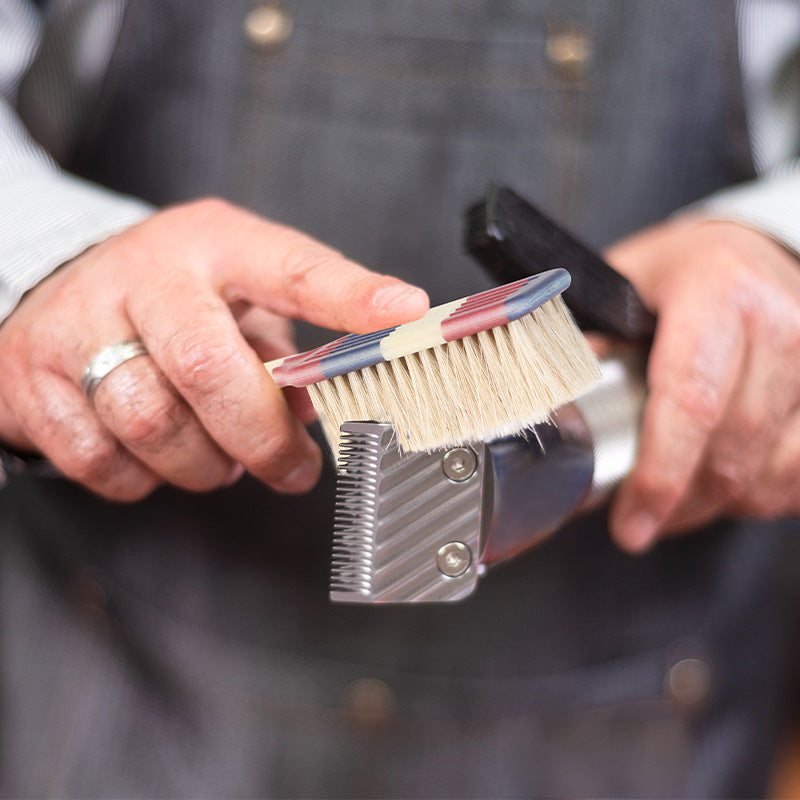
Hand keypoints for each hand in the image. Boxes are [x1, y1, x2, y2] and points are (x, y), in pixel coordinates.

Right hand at [0, 198, 428, 499]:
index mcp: (211, 245)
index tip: (404, 314)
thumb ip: (282, 348)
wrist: (53, 291)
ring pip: (153, 424)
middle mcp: (143, 276)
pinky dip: (143, 478)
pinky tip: (157, 456)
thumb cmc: (171, 302)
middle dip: (262, 437)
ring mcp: (77, 325)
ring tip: (219, 458)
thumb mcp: (234, 299)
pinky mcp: (31, 379)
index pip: (290, 266)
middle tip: (293, 468)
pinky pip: (101, 459)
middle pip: (210, 367)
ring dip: (203, 464)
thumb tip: (318, 407)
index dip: (349, 295)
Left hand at [604, 217, 799, 551]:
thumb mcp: (618, 288)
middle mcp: (783, 320)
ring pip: (775, 471)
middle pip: (734, 447)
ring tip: (680, 501)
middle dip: (682, 503)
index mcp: (718, 290)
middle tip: (641, 521)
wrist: (749, 252)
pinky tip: (730, 485)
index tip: (631, 522)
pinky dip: (765, 493)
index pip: (691, 399)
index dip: (660, 474)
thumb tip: (554, 409)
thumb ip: (585, 344)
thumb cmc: (677, 276)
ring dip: (722, 503)